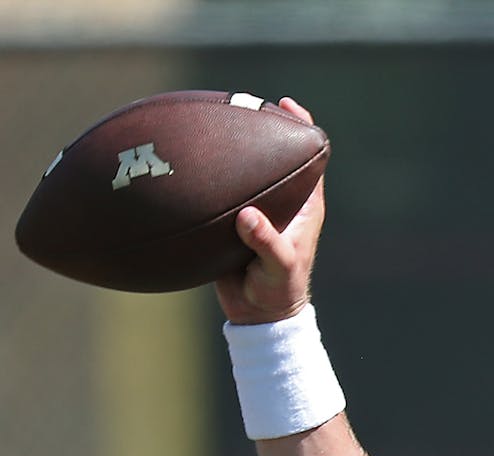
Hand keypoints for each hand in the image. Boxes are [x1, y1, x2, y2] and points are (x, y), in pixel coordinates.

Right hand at [214, 97, 325, 324]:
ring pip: (243, 170)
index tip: (284, 105)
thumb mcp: (277, 267)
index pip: (310, 159)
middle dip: (259, 129)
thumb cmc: (278, 290)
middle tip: (238, 103)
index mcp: (303, 205)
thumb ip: (266, 243)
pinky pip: (219, 190)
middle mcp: (281, 202)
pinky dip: (206, 175)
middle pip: (273, 155)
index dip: (301, 129)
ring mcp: (256, 209)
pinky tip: (183, 161)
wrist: (258, 314)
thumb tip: (248, 216)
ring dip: (229, 150)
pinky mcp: (232, 220)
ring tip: (207, 121)